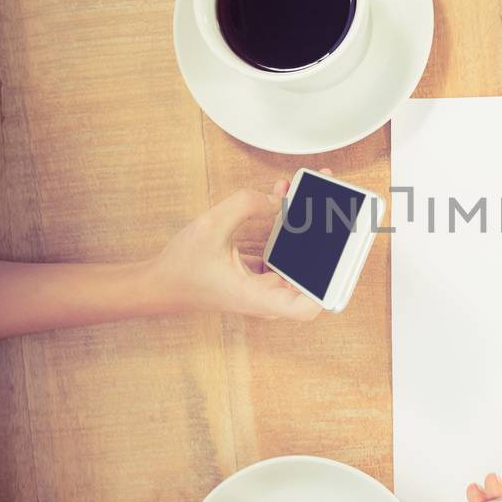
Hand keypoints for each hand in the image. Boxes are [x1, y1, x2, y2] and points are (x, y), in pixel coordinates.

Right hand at [146, 179, 322, 320]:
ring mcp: (266, 287)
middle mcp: (267, 296)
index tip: (340, 257)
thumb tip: (280, 200)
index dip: (328, 287)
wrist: (160, 284)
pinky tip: (286, 197)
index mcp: (258, 297)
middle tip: (337, 210)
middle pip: (312, 278)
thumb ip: (246, 205)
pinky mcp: (262, 275)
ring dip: (308, 228)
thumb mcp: (211, 226)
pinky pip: (284, 253)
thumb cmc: (181, 268)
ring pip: (301, 261)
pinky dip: (288, 228)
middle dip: (327, 242)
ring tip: (314, 192)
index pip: (307, 308)